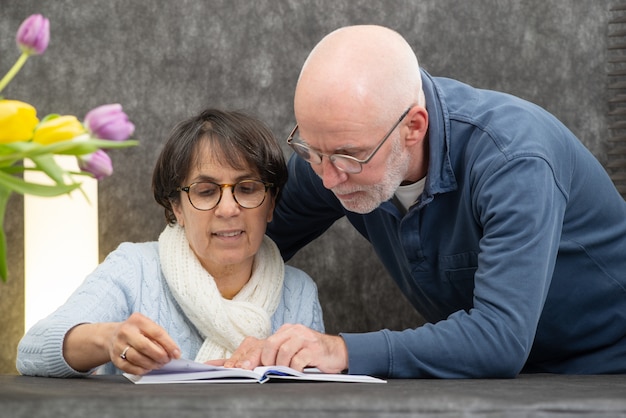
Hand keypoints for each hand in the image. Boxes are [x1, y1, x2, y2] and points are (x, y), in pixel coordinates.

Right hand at [63, 312, 180, 374]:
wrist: (112, 336)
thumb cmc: (136, 332)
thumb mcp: (147, 327)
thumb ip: (160, 337)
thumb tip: (173, 352)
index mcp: (137, 320)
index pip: (157, 333)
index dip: (169, 345)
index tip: (177, 354)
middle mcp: (125, 331)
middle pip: (145, 346)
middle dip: (160, 356)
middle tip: (166, 360)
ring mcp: (118, 345)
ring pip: (138, 358)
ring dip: (152, 364)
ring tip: (158, 364)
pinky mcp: (115, 358)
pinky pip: (130, 368)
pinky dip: (142, 370)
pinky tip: (148, 368)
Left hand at [223, 324, 347, 372]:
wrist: (337, 351)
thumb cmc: (312, 353)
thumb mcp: (293, 349)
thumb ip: (277, 354)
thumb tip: (255, 366)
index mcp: (286, 331)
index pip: (264, 342)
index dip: (252, 357)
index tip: (242, 368)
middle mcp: (294, 331)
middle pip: (271, 344)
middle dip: (266, 361)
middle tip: (268, 370)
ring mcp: (305, 338)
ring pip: (284, 351)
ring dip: (281, 365)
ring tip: (284, 371)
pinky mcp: (314, 348)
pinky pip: (299, 359)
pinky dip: (294, 368)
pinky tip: (297, 371)